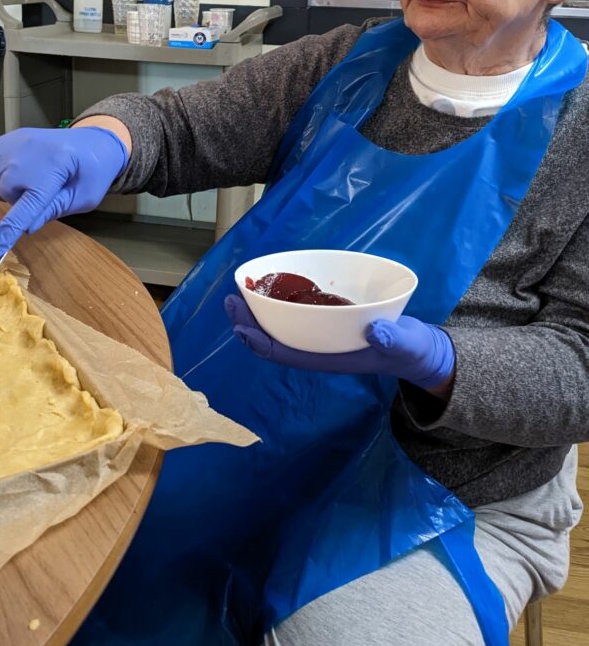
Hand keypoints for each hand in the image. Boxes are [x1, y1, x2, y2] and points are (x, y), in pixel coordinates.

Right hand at [0, 126, 128, 260]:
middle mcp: (28, 153)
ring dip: (13, 183)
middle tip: (47, 187)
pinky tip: (21, 166)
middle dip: (23, 198)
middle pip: (7, 193)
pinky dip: (1, 170)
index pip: (25, 209)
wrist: (93, 141)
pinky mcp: (5, 137)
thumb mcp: (83, 198)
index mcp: (53, 171)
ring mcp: (15, 142)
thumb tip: (26, 227)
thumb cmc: (92, 172)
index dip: (6, 233)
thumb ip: (54, 211)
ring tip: (37, 173)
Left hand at [224, 295, 455, 391]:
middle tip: (230, 300)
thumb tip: (375, 332)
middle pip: (275, 338)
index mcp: (329, 358)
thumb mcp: (405, 345)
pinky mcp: (327, 322)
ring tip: (239, 292)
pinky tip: (271, 288)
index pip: (286, 353)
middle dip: (250, 322)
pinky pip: (296, 315)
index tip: (241, 328)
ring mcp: (321, 336)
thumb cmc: (408, 349)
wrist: (415, 349)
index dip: (261, 343)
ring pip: (281, 327)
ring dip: (259, 312)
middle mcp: (319, 348)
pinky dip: (279, 303)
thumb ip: (392, 339)